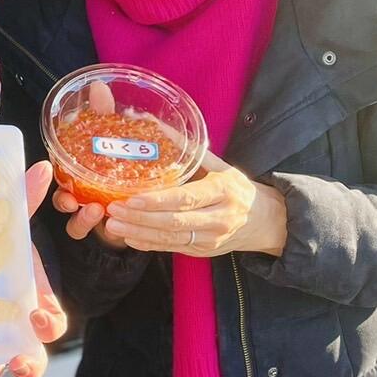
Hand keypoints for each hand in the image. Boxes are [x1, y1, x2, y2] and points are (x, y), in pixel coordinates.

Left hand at [0, 161, 68, 376]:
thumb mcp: (8, 221)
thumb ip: (25, 198)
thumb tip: (41, 167)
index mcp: (35, 295)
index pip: (53, 318)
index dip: (49, 322)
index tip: (35, 315)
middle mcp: (20, 319)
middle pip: (36, 350)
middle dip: (31, 361)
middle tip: (19, 358)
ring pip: (9, 362)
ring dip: (3, 369)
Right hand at [44, 79, 128, 249]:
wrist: (155, 191)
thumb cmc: (126, 160)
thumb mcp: (117, 135)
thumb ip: (104, 114)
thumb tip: (98, 86)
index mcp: (76, 173)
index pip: (58, 178)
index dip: (52, 182)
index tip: (63, 184)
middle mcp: (81, 197)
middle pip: (62, 204)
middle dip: (64, 204)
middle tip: (74, 201)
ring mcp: (96, 217)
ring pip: (77, 227)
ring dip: (82, 222)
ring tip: (99, 211)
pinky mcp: (114, 232)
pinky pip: (106, 237)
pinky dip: (111, 235)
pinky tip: (122, 228)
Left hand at [103, 154, 287, 257]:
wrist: (263, 221)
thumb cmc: (237, 188)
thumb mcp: (221, 166)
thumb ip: (191, 150)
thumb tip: (157, 125)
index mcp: (223, 192)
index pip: (186, 198)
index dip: (157, 201)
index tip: (131, 199)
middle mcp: (218, 218)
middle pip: (174, 221)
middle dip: (140, 218)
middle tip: (113, 211)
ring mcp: (211, 238)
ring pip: (171, 238)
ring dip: (139, 233)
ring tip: (113, 225)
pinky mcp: (203, 251)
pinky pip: (173, 248)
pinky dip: (149, 244)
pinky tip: (129, 238)